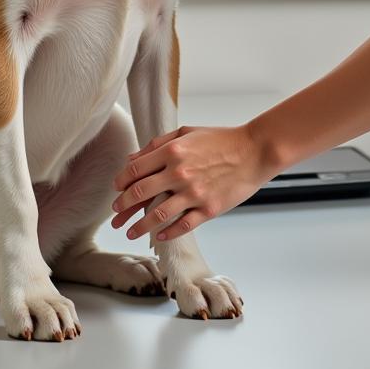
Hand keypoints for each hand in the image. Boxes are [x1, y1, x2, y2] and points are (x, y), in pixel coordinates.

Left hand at [110, 124, 273, 241]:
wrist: (254, 150)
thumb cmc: (220, 139)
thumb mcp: (187, 132)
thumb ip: (158, 144)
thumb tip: (132, 159)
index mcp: (172, 151)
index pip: (135, 170)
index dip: (121, 182)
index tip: (117, 189)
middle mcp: (179, 173)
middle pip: (140, 193)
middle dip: (123, 206)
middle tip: (116, 215)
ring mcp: (194, 193)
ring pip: (157, 215)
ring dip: (139, 227)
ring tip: (130, 232)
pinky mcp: (209, 209)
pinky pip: (182, 226)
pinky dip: (167, 233)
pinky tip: (159, 236)